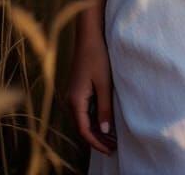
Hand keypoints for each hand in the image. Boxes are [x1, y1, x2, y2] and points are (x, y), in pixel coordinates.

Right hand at [64, 26, 118, 154]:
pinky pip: (83, 110)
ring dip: (96, 130)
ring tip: (112, 138)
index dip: (97, 143)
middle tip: (114, 147)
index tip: (110, 150)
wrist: (88, 36)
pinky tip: (105, 121)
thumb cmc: (97, 56)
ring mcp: (73, 94)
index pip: (84, 130)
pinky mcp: (77, 89)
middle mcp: (70, 100)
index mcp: (75, 100)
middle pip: (82, 127)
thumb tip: (104, 130)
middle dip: (97, 139)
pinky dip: (93, 119)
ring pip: (83, 119)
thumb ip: (104, 108)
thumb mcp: (104, 83)